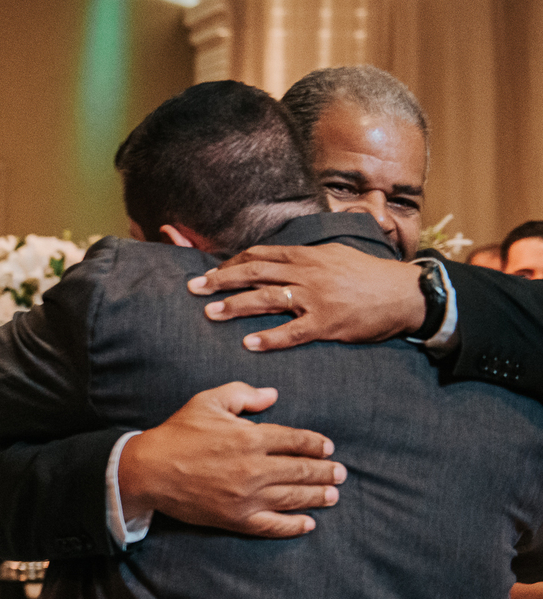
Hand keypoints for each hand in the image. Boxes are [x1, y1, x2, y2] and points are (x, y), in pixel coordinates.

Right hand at [119, 382, 345, 536]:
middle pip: (301, 470)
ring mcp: (247, 497)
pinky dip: (294, 525)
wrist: (148, 470)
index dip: (316, 444)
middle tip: (340, 473)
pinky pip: (273, 525)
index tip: (327, 447)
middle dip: (325, 472)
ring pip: (294, 497)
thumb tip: (272, 395)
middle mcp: (254, 468)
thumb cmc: (177, 433)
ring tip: (332, 495)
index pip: (296, 440)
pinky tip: (308, 523)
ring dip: (317, 496)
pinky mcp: (236, 518)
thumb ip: (243, 394)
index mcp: (249, 437)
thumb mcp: (207, 401)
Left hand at [187, 243, 423, 350]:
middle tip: (193, 288)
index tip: (210, 272)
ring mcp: (316, 298)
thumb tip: (280, 258)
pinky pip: (292, 332)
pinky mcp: (327, 323)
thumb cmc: (370, 276)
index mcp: (308, 255)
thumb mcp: (336, 255)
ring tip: (210, 312)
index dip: (232, 263)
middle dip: (220, 279)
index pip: (260, 255)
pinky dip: (269, 338)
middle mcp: (307, 272)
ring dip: (235, 305)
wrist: (406, 293)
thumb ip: (306, 258)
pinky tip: (249, 344)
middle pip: (254, 272)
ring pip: (266, 298)